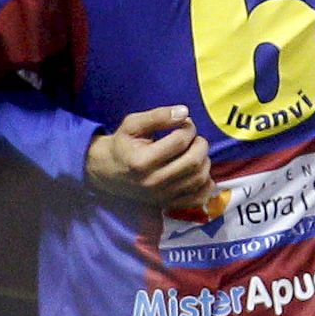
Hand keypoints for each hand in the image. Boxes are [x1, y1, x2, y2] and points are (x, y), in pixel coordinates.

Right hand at [85, 106, 215, 206]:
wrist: (108, 172)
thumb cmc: (122, 145)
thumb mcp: (133, 124)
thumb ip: (158, 116)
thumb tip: (184, 112)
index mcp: (142, 161)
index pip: (179, 141)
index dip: (188, 127)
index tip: (185, 123)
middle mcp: (154, 181)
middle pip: (193, 161)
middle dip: (200, 144)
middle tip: (194, 137)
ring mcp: (163, 196)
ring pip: (199, 179)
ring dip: (204, 161)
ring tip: (195, 152)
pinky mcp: (169, 204)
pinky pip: (199, 198)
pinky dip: (206, 184)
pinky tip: (198, 171)